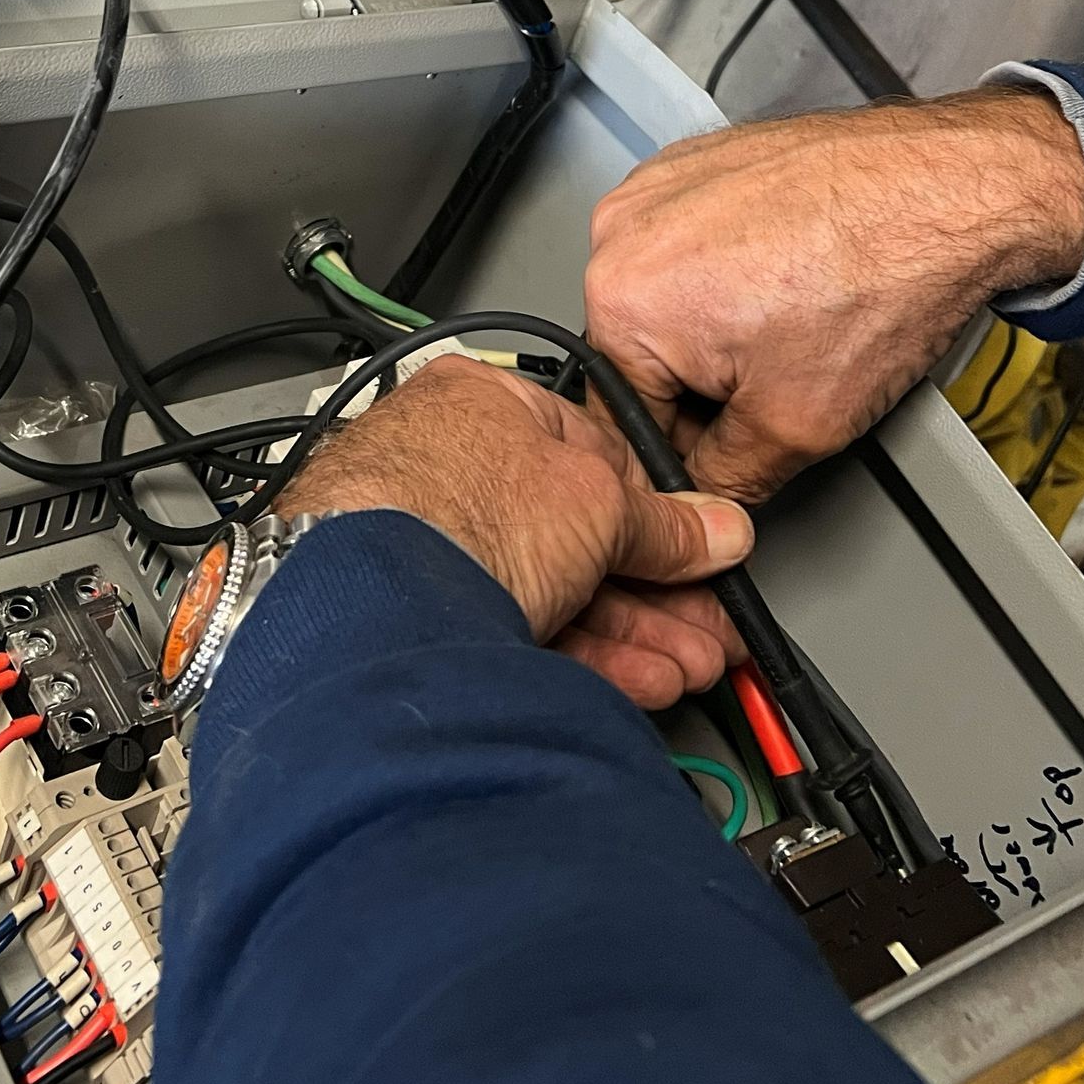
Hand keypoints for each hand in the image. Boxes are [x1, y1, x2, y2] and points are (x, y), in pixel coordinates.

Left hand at [279, 356, 752, 706]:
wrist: (373, 602)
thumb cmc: (451, 510)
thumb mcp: (596, 499)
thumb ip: (662, 521)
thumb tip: (711, 529)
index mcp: (481, 402)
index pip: (590, 451)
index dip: (654, 507)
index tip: (697, 549)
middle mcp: (448, 467)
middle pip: (574, 531)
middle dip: (653, 587)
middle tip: (706, 622)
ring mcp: (433, 547)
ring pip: (552, 590)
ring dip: (632, 632)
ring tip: (689, 662)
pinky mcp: (428, 621)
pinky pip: (521, 634)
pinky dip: (584, 658)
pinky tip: (635, 681)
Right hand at [585, 86, 1083, 504]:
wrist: (948, 189)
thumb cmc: (882, 277)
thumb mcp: (796, 428)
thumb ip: (725, 479)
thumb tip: (706, 491)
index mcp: (619, 296)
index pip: (626, 417)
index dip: (686, 450)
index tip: (729, 449)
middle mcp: (621, 228)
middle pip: (644, 350)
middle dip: (707, 380)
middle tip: (783, 374)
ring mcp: (659, 184)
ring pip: (670, 297)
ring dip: (722, 324)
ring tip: (796, 316)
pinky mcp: (697, 161)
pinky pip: (695, 242)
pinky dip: (738, 268)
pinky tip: (797, 275)